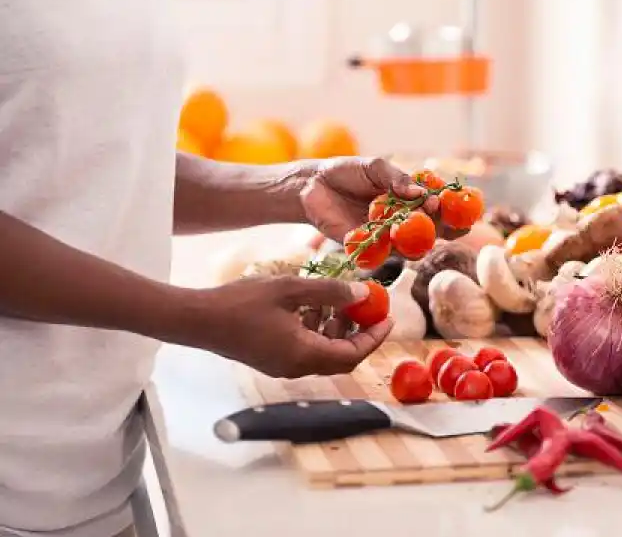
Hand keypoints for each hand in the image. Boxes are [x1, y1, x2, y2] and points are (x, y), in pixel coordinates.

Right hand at [189, 276, 392, 377]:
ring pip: (323, 351)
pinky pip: (305, 347)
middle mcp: (296, 367)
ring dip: (336, 327)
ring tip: (338, 298)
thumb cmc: (242, 303)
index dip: (374, 337)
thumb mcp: (291, 289)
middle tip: (367, 306)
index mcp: (305, 355)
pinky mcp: (271, 358)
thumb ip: (329, 292)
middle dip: (358, 331)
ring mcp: (283, 365)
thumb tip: (362, 293)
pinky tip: (310, 303)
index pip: (352, 354)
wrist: (198, 320)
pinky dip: (315, 328)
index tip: (388, 317)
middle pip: (340, 356)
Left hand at [297, 156, 463, 241]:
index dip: (453, 211)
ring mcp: (387, 238)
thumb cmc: (348, 173)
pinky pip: (382, 255)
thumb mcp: (375, 168)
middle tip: (443, 219)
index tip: (463, 208)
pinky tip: (386, 236)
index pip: (439, 208)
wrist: (313, 185)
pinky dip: (386, 248)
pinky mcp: (367, 249)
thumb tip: (422, 194)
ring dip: (416, 240)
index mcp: (411, 200)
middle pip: (433, 233)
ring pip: (412, 248)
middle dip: (443, 229)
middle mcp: (403, 222)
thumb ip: (397, 179)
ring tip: (414, 224)